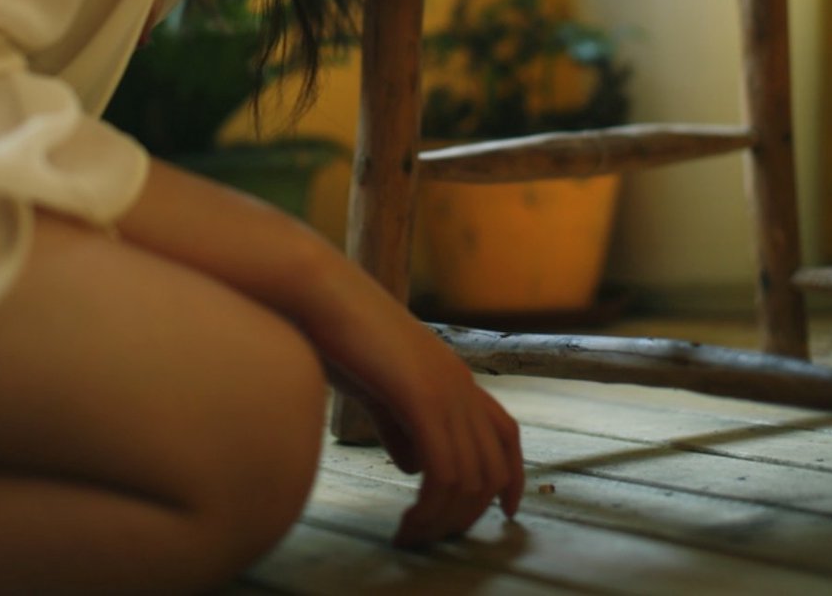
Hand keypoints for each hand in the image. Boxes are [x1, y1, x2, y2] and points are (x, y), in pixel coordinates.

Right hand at [316, 275, 524, 546]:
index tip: (504, 513)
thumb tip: (416, 464)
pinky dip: (430, 510)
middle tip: (430, 538)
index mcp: (452, 375)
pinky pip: (444, 472)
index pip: (506, 433)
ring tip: (411, 537)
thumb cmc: (338, 335)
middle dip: (467, 515)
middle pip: (492, 468)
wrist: (319, 293)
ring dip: (444, 521)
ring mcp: (444, 388)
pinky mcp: (421, 397)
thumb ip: (400, 424)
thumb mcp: (378, 387)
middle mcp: (459, 382)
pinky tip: (406, 523)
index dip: (512, 477)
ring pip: (471, 479)